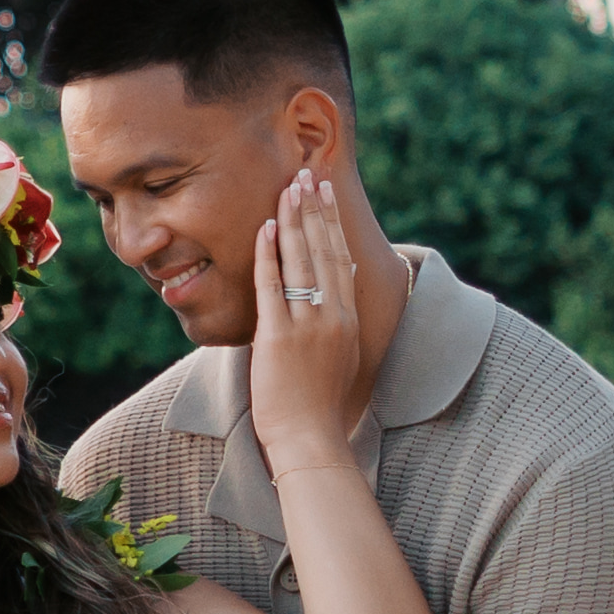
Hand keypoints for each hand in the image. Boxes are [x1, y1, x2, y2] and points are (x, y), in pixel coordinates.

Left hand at [239, 160, 384, 458]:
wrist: (310, 438)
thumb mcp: (341, 355)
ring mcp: (307, 324)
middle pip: (323, 249)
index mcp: (348, 319)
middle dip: (313, 209)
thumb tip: (340, 285)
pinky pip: (272, 286)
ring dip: (292, 220)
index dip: (331, 222)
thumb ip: (339, 319)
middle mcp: (333, 316)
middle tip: (305, 174)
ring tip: (287, 189)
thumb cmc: (319, 404)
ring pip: (300, 260)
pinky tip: (265, 228)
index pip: (339, 257)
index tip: (324, 193)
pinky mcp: (279, 336)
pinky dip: (268, 254)